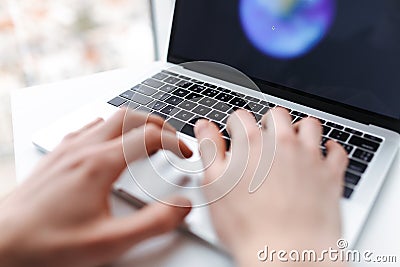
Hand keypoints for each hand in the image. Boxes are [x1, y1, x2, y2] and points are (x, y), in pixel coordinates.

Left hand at [0, 109, 191, 266]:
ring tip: (147, 139)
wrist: (3, 243)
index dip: (174, 141)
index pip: (149, 137)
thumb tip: (181, 206)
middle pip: (131, 117)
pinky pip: (89, 128)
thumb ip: (153, 223)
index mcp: (100, 164)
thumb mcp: (110, 242)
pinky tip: (110, 145)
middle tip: (171, 139)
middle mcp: (84, 149)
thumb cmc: (48, 243)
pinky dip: (109, 129)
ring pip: (109, 118)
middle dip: (158, 124)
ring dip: (134, 123)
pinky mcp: (58, 155)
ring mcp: (69, 149)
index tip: (184, 153)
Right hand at [195, 108, 347, 265]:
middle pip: (277, 115)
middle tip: (264, 136)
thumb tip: (204, 126)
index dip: (235, 124)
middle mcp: (282, 144)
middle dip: (268, 121)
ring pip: (309, 125)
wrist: (286, 253)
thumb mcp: (214, 185)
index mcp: (251, 144)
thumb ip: (209, 149)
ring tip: (293, 141)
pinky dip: (331, 148)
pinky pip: (337, 151)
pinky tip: (323, 153)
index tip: (235, 132)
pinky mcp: (330, 174)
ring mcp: (309, 157)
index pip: (241, 116)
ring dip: (300, 129)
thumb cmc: (248, 226)